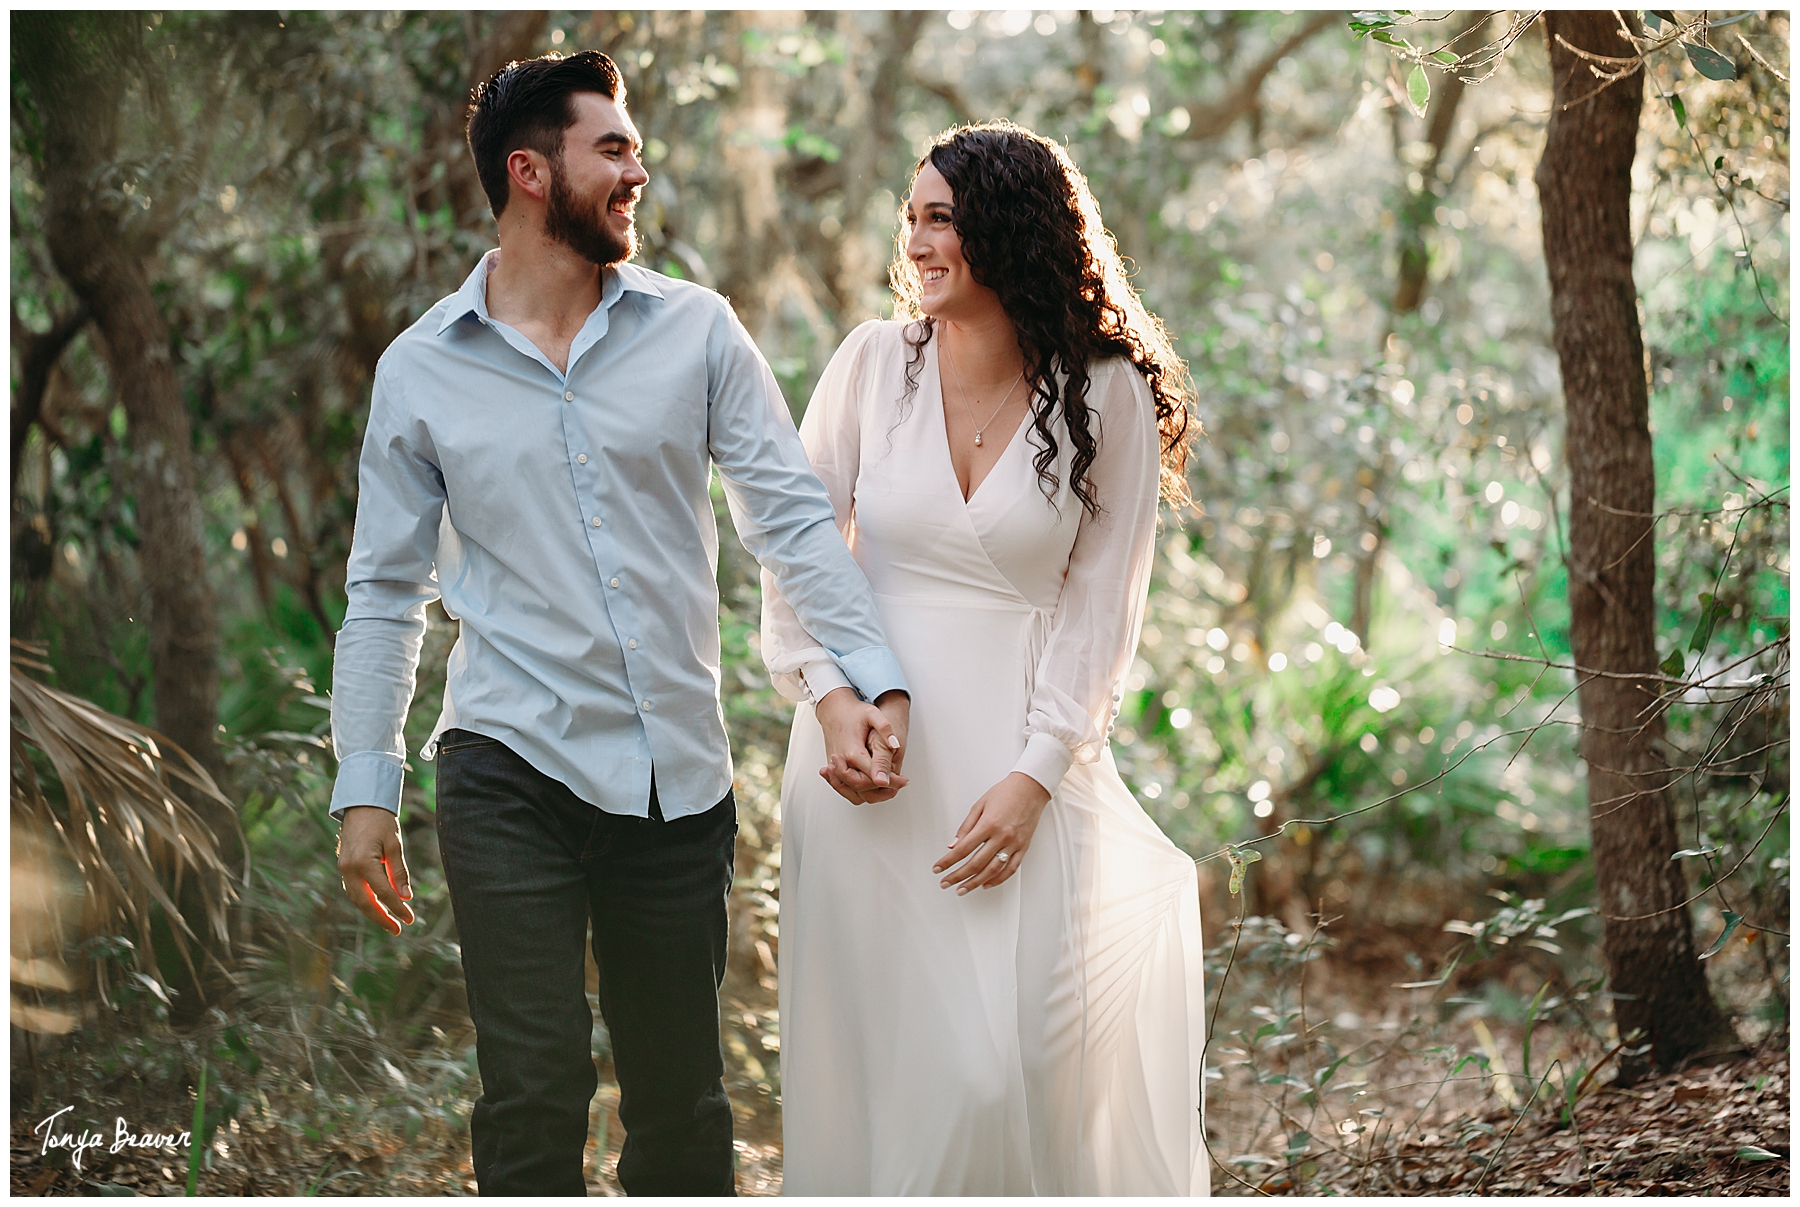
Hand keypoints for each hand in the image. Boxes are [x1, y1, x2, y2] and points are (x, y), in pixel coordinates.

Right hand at [337, 806, 415, 934]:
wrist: (360, 805)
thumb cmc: (381, 822)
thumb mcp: (395, 845)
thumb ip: (399, 872)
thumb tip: (406, 896)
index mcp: (363, 863)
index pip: (384, 894)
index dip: (397, 909)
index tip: (410, 919)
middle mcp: (349, 869)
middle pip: (365, 903)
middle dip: (381, 918)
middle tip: (397, 930)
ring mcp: (343, 868)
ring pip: (357, 898)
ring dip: (372, 912)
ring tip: (389, 922)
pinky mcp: (343, 866)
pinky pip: (353, 889)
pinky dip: (365, 900)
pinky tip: (377, 905)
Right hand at [815, 687, 909, 804]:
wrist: (833, 709)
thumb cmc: (852, 711)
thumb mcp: (872, 714)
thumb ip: (885, 729)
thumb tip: (895, 745)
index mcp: (853, 752)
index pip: (874, 777)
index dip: (892, 781)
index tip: (904, 780)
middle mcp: (842, 762)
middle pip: (863, 788)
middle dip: (884, 790)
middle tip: (900, 784)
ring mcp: (836, 767)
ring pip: (853, 793)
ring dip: (872, 794)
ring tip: (889, 789)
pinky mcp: (834, 768)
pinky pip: (846, 788)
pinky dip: (859, 792)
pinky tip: (873, 787)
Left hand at [934, 772, 1050, 893]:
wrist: (1031, 787)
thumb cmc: (1005, 792)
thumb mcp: (979, 805)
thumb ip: (966, 827)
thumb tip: (953, 845)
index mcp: (988, 824)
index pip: (963, 849)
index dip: (948, 861)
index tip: (938, 868)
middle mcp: (1001, 836)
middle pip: (975, 863)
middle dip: (957, 876)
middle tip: (946, 883)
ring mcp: (1013, 843)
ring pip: (992, 870)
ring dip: (975, 882)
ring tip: (963, 889)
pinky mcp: (1023, 847)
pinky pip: (1010, 868)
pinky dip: (998, 880)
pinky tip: (986, 884)